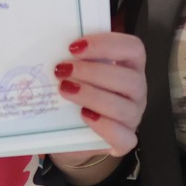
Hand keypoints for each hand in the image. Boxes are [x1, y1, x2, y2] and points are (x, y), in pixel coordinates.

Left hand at [47, 31, 146, 185]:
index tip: (74, 47)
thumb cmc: (78, 92)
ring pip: (124, 108)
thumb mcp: (77, 71)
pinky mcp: (125, 141)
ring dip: (92, 96)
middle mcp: (136, 90)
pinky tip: (84, 116)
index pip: (133, 48)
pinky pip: (123, 137)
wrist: (73, 131)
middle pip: (130, 79)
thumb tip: (49, 47)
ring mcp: (133, 117)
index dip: (106, 44)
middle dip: (93, 72)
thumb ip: (73, 58)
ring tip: (64, 90)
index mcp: (130, 66)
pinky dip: (103, 126)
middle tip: (63, 70)